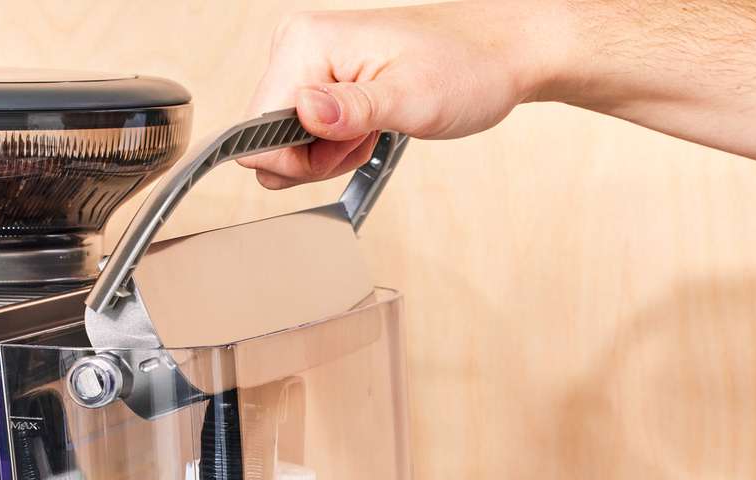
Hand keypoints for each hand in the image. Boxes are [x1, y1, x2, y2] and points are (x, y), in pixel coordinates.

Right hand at [241, 1, 561, 186]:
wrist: (501, 53)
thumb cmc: (467, 67)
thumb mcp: (413, 98)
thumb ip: (353, 110)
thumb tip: (304, 114)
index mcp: (305, 44)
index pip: (254, 132)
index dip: (298, 159)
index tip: (347, 145)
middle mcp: (296, 46)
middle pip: (265, 140)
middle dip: (315, 157)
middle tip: (365, 138)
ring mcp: (308, 61)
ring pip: (285, 142)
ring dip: (329, 152)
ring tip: (374, 127)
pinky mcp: (321, 77)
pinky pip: (305, 132)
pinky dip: (338, 143)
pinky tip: (370, 125)